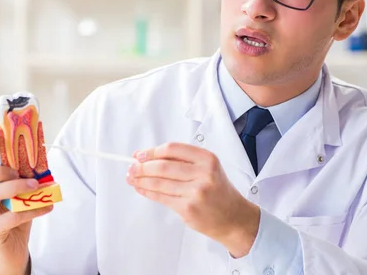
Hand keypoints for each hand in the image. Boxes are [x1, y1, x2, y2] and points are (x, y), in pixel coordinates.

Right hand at [0, 126, 53, 274]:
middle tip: (19, 171)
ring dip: (16, 187)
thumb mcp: (17, 196)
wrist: (11, 252)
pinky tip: (47, 206)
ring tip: (35, 186)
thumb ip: (22, 178)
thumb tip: (40, 156)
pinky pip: (11, 216)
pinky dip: (32, 210)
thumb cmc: (13, 219)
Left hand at [126, 142, 259, 257]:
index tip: (140, 154)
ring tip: (132, 177)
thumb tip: (147, 156)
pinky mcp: (188, 208)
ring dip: (141, 180)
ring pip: (159, 183)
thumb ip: (182, 160)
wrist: (234, 217)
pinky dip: (147, 192)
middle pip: (163, 166)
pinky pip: (161, 197)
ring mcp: (195, 192)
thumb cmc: (218, 191)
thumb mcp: (207, 168)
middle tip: (132, 167)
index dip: (152, 151)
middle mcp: (203, 174)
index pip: (172, 149)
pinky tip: (141, 189)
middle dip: (142, 166)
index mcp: (207, 159)